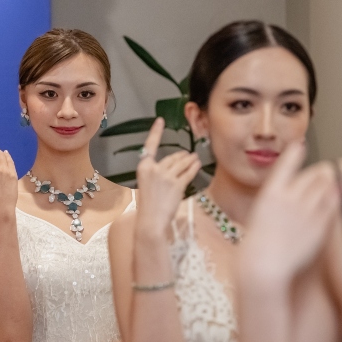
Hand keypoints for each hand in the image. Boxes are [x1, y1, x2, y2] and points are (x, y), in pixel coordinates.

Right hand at [134, 118, 201, 238]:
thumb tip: (171, 167)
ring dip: (190, 160)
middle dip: (181, 156)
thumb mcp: (145, 185)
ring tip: (195, 158)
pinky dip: (194, 168)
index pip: (150, 145)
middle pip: (172, 157)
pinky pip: (189, 173)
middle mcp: (154, 169)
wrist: (151, 221)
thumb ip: (155, 174)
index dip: (156, 132)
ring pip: (182, 163)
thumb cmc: (147, 206)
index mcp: (143, 168)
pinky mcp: (177, 185)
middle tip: (188, 155)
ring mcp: (167, 177)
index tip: (160, 121)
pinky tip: (198, 165)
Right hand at [240, 142, 336, 286]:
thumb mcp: (259, 214)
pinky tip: (337, 195)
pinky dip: (335, 197)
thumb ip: (274, 201)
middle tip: (322, 172)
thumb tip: (286, 194)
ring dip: (328, 183)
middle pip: (311, 175)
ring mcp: (306, 210)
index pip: (287, 164)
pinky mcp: (319, 224)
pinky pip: (332, 204)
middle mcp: (290, 197)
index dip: (295, 152)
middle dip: (317, 173)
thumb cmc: (257, 245)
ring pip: (325, 187)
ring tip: (331, 181)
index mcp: (270, 192)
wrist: (264, 266)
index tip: (301, 144)